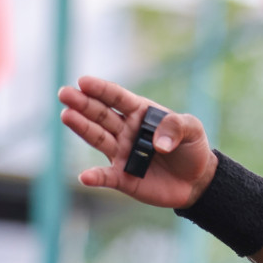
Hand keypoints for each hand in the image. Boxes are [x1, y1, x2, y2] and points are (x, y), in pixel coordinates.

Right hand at [58, 75, 216, 207]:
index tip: (83, 82)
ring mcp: (122, 153)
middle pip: (101, 114)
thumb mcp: (192, 129)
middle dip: (82, 103)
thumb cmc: (191, 148)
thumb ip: (177, 127)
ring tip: (67, 115)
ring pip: (98, 138)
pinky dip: (95, 177)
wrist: (198, 181)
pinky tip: (85, 177)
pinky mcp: (123, 177)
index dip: (101, 90)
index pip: (117, 98)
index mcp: (140, 113)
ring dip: (82, 128)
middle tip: (64, 94)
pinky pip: (106, 176)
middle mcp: (125, 130)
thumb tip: (158, 143)